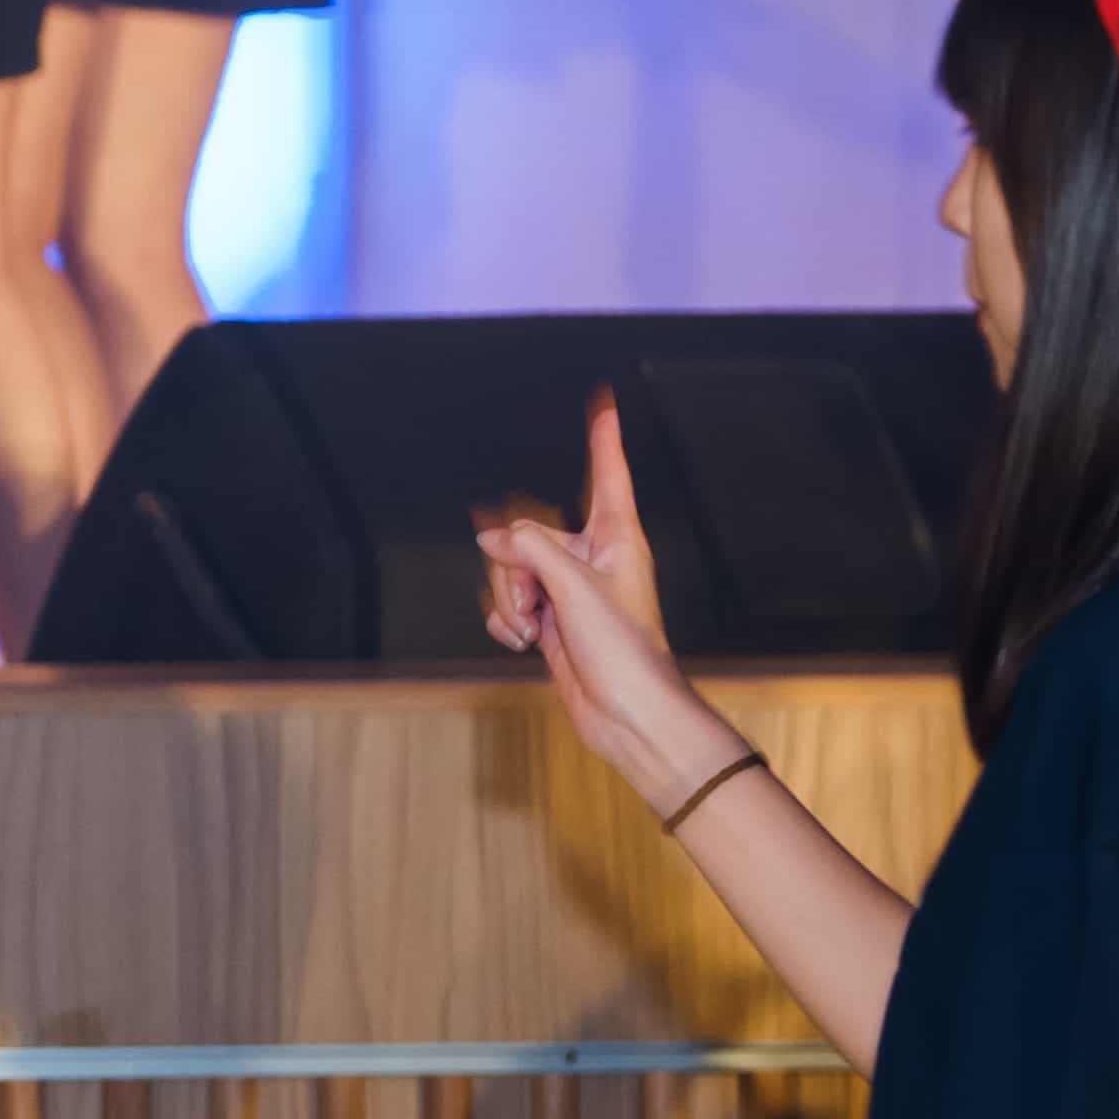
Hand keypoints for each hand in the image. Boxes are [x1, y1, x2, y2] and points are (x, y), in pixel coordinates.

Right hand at [474, 395, 731, 811]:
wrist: (626, 715)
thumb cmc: (624, 651)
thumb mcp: (574, 586)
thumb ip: (528, 549)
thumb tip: (492, 540)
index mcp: (617, 537)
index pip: (608, 475)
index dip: (604, 439)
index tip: (604, 402)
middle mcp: (592, 557)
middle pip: (528, 531)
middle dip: (515, 567)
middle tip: (537, 601)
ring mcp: (568, 589)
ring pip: (510, 569)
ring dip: (509, 599)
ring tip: (535, 628)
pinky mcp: (550, 619)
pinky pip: (507, 601)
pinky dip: (506, 620)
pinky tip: (523, 640)